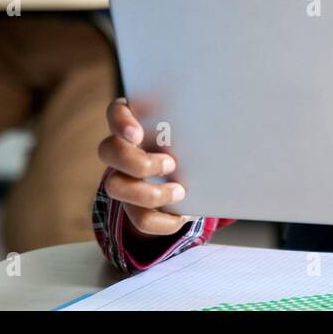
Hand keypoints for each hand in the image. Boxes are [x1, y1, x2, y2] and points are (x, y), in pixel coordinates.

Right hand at [98, 97, 193, 236]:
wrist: (197, 171)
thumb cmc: (195, 137)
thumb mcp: (196, 124)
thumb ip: (199, 116)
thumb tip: (224, 114)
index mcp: (137, 120)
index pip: (117, 112)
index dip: (121, 122)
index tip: (138, 134)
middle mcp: (122, 148)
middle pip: (108, 151)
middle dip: (137, 162)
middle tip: (171, 164)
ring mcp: (123, 177)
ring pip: (115, 187)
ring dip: (149, 193)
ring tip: (180, 192)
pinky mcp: (134, 205)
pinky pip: (139, 219)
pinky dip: (163, 221)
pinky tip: (184, 215)